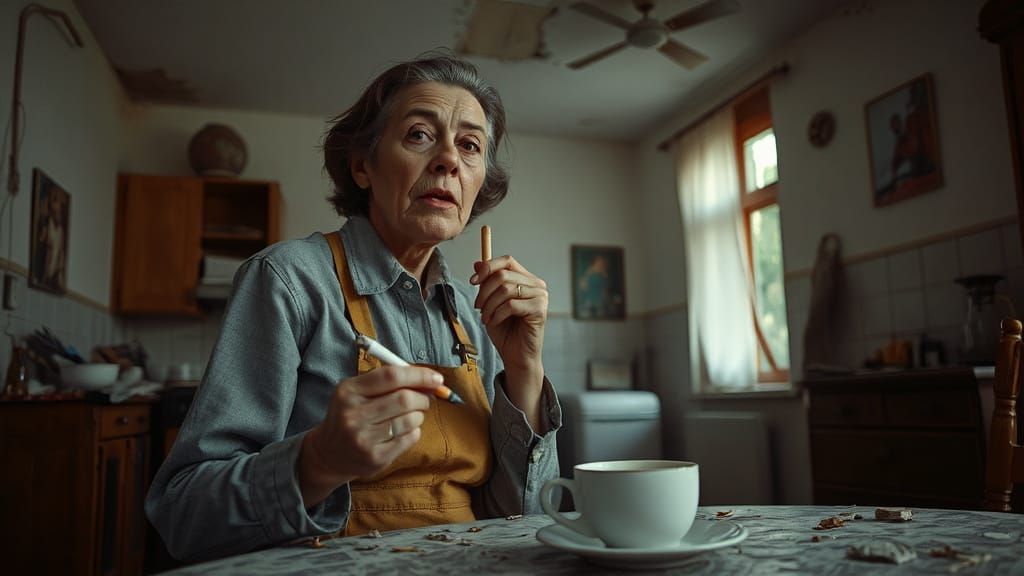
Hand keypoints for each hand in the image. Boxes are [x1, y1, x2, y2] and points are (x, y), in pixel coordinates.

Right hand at [298, 366, 439, 505]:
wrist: (328, 453)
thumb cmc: (350, 414)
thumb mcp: (357, 391)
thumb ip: (388, 382)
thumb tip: (430, 380)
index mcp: (349, 390)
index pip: (391, 376)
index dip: (419, 375)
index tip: (437, 379)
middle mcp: (353, 414)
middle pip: (404, 399)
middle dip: (423, 397)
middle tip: (425, 399)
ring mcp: (363, 438)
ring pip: (410, 420)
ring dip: (419, 415)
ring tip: (412, 415)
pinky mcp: (374, 458)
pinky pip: (409, 439)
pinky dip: (414, 431)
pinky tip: (404, 430)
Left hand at [470, 255, 547, 373]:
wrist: (516, 356)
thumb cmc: (505, 330)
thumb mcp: (490, 303)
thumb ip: (487, 283)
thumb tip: (477, 263)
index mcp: (526, 279)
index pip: (507, 261)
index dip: (488, 267)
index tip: (473, 281)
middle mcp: (536, 285)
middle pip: (503, 275)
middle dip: (484, 291)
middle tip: (478, 307)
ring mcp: (540, 296)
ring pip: (505, 289)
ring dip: (489, 305)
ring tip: (485, 318)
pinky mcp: (540, 310)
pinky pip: (511, 305)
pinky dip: (497, 314)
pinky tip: (494, 322)